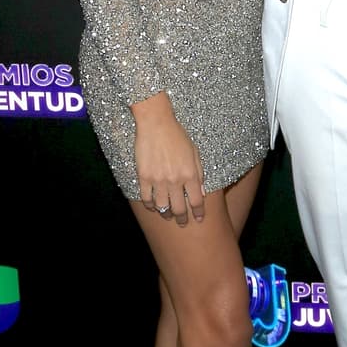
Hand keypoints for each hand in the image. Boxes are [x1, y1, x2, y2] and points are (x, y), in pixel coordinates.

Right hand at [132, 94, 205, 224]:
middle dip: (182, 218)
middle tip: (182, 222)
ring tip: (168, 215)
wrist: (156, 123)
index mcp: (190, 174)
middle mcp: (175, 180)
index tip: (199, 219)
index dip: (199, 213)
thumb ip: (199, 173)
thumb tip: (203, 192)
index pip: (197, 201)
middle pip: (180, 208)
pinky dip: (149, 205)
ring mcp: (158, 180)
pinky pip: (146, 198)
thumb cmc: (177, 136)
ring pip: (162, 206)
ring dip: (166, 214)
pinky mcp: (144, 177)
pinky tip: (153, 206)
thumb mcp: (195, 153)